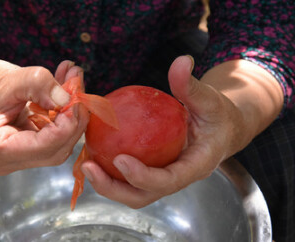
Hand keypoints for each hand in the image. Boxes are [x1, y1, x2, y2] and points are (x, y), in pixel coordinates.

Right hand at [0, 59, 88, 174]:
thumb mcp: (11, 77)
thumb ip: (39, 84)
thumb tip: (67, 98)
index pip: (41, 147)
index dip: (66, 125)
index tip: (76, 98)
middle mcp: (3, 162)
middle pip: (54, 151)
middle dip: (73, 120)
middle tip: (78, 89)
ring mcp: (17, 159)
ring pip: (59, 146)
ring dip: (72, 116)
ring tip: (73, 84)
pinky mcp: (29, 152)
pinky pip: (56, 139)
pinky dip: (66, 116)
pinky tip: (66, 92)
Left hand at [80, 56, 257, 207]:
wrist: (221, 130)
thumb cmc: (217, 116)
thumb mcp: (210, 99)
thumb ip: (192, 85)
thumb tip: (182, 61)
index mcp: (196, 166)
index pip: (169, 181)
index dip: (143, 177)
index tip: (120, 159)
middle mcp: (177, 179)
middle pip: (143, 196)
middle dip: (113, 188)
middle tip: (88, 167)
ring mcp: (163, 178)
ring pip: (132, 192)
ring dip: (106, 183)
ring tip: (84, 162)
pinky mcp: (153, 172)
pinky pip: (129, 178)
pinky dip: (110, 170)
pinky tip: (93, 150)